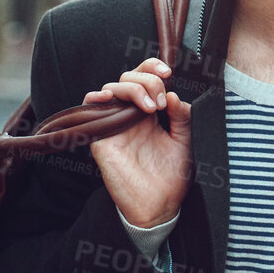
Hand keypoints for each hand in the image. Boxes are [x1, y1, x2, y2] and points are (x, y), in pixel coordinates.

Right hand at [83, 58, 192, 227]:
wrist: (161, 205)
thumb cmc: (172, 176)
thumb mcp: (183, 141)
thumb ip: (181, 117)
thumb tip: (173, 93)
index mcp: (150, 113)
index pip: (146, 78)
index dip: (153, 67)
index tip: (168, 72)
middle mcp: (131, 114)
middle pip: (129, 78)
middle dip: (147, 80)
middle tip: (160, 102)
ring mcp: (115, 124)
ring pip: (112, 88)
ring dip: (132, 88)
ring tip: (150, 107)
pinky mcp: (101, 137)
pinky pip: (89, 110)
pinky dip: (95, 98)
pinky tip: (109, 98)